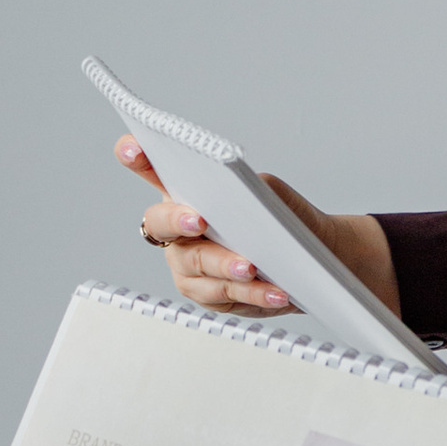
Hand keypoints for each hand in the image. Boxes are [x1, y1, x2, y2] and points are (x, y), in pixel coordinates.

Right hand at [118, 137, 398, 323]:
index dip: (135, 156)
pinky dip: (253, 294)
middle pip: (160, 223)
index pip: (152, 169)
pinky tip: (275, 292)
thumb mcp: (273, 197)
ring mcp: (187, 263)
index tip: (133, 150)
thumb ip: (252, 189)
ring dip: (225, 266)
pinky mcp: (207, 294)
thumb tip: (243, 193)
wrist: (313, 258)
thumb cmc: (285, 221)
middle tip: (199, 220)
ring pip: (196, 265)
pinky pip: (224, 296)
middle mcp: (177, 229)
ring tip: (251, 267)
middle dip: (178, 220)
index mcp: (188, 192)